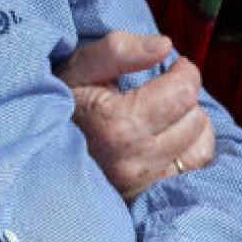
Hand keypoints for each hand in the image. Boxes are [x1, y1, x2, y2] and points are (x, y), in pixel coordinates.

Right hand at [59, 32, 215, 199]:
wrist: (41, 149)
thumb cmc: (65, 102)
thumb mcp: (81, 67)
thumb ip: (120, 50)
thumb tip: (165, 46)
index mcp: (115, 124)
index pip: (182, 92)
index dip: (184, 71)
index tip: (174, 65)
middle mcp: (131, 160)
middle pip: (193, 116)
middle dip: (185, 96)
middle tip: (162, 91)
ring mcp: (142, 183)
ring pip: (200, 143)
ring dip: (190, 122)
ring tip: (165, 113)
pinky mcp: (149, 196)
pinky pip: (196, 168)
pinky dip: (193, 147)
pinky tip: (172, 136)